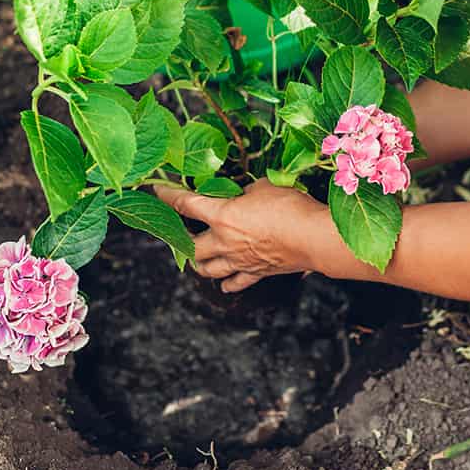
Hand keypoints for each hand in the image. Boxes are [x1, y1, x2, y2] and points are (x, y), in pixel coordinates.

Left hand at [154, 179, 333, 292]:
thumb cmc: (290, 207)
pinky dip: (227, 283)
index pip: (186, 204)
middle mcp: (224, 242)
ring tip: (195, 258)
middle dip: (181, 240)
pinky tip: (224, 283)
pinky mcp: (256, 273)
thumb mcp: (264, 186)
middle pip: (191, 247)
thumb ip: (246, 191)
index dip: (167, 195)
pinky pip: (235, 283)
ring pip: (207, 270)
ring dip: (199, 264)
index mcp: (222, 215)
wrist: (313, 238)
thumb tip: (242, 195)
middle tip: (180, 232)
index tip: (156, 189)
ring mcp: (239, 261)